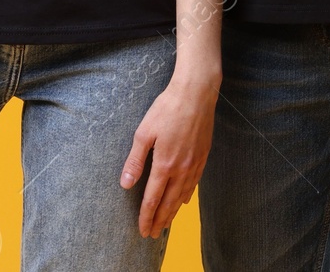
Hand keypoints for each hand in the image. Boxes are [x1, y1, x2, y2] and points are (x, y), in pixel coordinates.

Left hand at [119, 69, 218, 237]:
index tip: (142, 230)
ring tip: (165, 223)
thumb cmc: (167, 109)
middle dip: (159, 220)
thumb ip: (135, 160)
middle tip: (152, 235)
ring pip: (183, 196)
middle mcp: (181, 169)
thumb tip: (126, 184)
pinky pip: (194, 184)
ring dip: (173, 213)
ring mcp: (194, 164)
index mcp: (164, 164)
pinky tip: (182, 201)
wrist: (197, 94)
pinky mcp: (203, 157)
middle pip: (169, 203)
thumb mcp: (145, 132)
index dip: (146, 216)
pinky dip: (186, 197)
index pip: (153, 199)